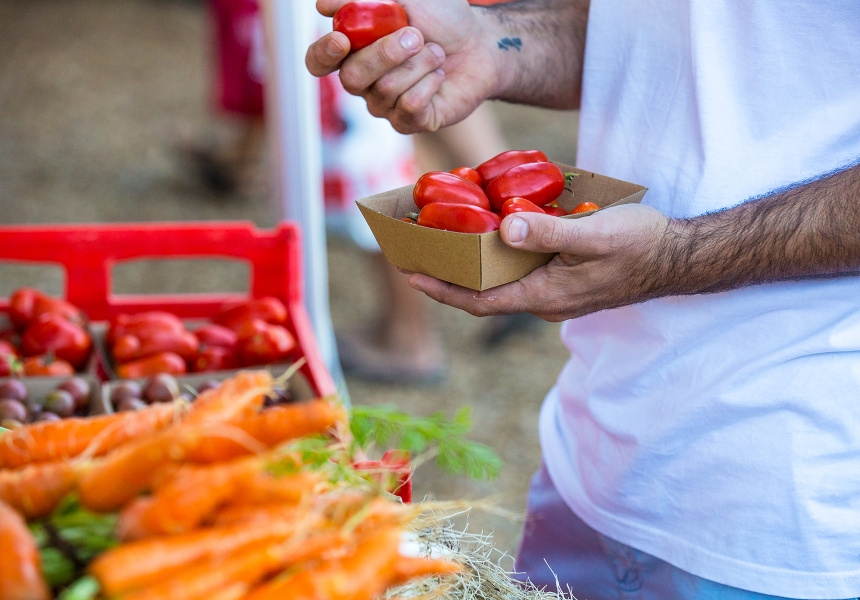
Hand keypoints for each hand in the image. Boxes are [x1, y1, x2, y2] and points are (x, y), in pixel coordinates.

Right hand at [306, 0, 499, 132]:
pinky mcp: (409, 122)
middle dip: (386, 54)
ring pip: (385, 91)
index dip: (323, 54)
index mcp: (353, 50)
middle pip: (352, 79)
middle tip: (417, 36)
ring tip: (436, 53)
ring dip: (419, 65)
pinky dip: (430, 84)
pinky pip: (409, 107)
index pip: (318, 62)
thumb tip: (322, 5)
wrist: (479, 44)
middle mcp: (364, 81)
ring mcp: (385, 105)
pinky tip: (440, 76)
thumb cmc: (440, 19)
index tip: (341, 40)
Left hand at [406, 205, 673, 320]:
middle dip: (447, 277)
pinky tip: (493, 233)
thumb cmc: (640, 245)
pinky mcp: (564, 282)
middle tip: (417, 252)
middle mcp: (544, 301)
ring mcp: (554, 293)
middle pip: (482, 294)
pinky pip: (520, 274)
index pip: (478, 301)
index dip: (441, 289)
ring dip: (471, 267)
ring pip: (500, 284)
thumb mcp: (595, 235)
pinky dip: (498, 258)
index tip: (410, 273)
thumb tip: (504, 229)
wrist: (678, 258)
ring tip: (444, 240)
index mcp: (544, 296)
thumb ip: (550, 233)